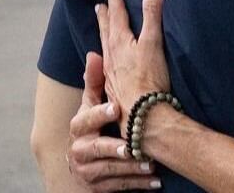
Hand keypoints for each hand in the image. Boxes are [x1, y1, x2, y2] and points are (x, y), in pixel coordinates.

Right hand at [66, 52, 160, 190]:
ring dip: (131, 169)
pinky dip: (137, 185)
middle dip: (115, 148)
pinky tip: (154, 182)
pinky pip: (118, 187)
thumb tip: (94, 53)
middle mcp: (79, 150)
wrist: (87, 163)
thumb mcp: (92, 106)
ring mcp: (87, 171)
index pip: (84, 119)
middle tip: (133, 147)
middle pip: (95, 149)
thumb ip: (95, 83)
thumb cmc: (94, 127)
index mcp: (79, 128)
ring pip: (108, 170)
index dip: (99, 114)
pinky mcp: (97, 188)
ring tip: (150, 165)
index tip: (116, 107)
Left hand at [96, 0, 170, 129]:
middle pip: (107, 31)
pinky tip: (108, 62)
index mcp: (120, 42)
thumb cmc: (149, 78)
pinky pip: (107, 65)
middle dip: (105, 16)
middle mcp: (111, 57)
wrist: (142, 116)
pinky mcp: (115, 88)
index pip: (116, 14)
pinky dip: (107, 56)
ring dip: (104, 34)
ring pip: (105, 48)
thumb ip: (152, 13)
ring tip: (102, 27)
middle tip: (99, 5)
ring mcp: (112, 74)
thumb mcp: (153, 41)